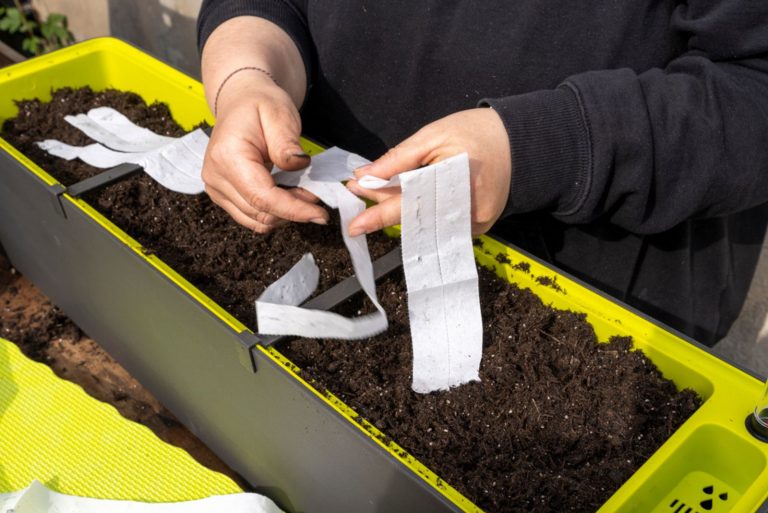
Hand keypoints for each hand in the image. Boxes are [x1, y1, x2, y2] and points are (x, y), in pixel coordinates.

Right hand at [202, 72, 327, 232]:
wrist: (239, 101)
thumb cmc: (259, 103)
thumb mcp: (279, 114)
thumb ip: (286, 144)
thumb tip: (299, 166)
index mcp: (227, 156)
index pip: (262, 197)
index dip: (294, 210)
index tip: (321, 215)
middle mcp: (215, 177)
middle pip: (260, 213)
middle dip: (293, 211)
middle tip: (317, 194)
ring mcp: (216, 189)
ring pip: (256, 220)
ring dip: (284, 214)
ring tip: (303, 194)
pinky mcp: (222, 195)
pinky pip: (251, 216)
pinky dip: (273, 213)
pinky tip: (288, 196)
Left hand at [346, 108, 511, 235]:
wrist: (518, 144)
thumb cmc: (474, 133)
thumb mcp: (432, 135)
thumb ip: (398, 159)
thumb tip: (364, 177)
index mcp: (457, 176)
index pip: (411, 201)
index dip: (380, 213)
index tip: (355, 225)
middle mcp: (469, 206)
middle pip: (416, 219)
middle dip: (384, 210)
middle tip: (359, 198)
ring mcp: (477, 221)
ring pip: (427, 227)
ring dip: (401, 214)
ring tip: (379, 197)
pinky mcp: (480, 227)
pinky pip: (442, 227)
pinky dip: (423, 218)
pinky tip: (408, 203)